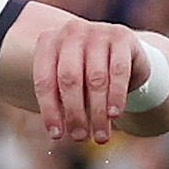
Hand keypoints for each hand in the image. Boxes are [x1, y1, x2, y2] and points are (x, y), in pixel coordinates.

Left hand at [31, 16, 141, 147]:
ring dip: (97, 112)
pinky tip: (115, 114)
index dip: (49, 110)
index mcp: (49, 41)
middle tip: (80, 137)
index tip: (57, 135)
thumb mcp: (69, 84)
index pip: (44, 80)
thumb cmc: (87, 74)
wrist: (123, 54)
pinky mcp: (122, 36)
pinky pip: (118, 72)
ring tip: (100, 136)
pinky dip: (116, 96)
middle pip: (69, 79)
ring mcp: (97, 31)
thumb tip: (57, 133)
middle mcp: (71, 31)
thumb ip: (60, 101)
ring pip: (95, 78)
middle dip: (74, 112)